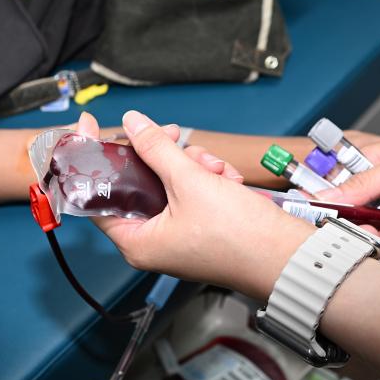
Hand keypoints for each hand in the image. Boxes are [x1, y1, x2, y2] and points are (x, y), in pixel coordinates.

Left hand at [86, 111, 314, 299]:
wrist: (287, 256)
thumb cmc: (239, 237)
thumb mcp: (190, 182)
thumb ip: (156, 149)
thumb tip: (133, 124)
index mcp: (136, 241)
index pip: (96, 195)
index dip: (94, 159)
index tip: (91, 127)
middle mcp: (151, 241)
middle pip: (137, 183)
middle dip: (161, 157)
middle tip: (174, 136)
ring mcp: (176, 234)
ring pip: (168, 183)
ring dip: (191, 166)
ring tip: (216, 170)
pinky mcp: (198, 226)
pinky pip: (190, 192)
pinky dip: (207, 179)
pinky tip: (227, 179)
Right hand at [316, 125, 379, 243]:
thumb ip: (363, 184)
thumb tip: (324, 197)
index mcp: (367, 169)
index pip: (330, 188)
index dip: (317, 205)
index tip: (312, 219)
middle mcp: (376, 194)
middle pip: (345, 221)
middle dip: (348, 230)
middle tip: (359, 230)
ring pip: (366, 239)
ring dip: (373, 243)